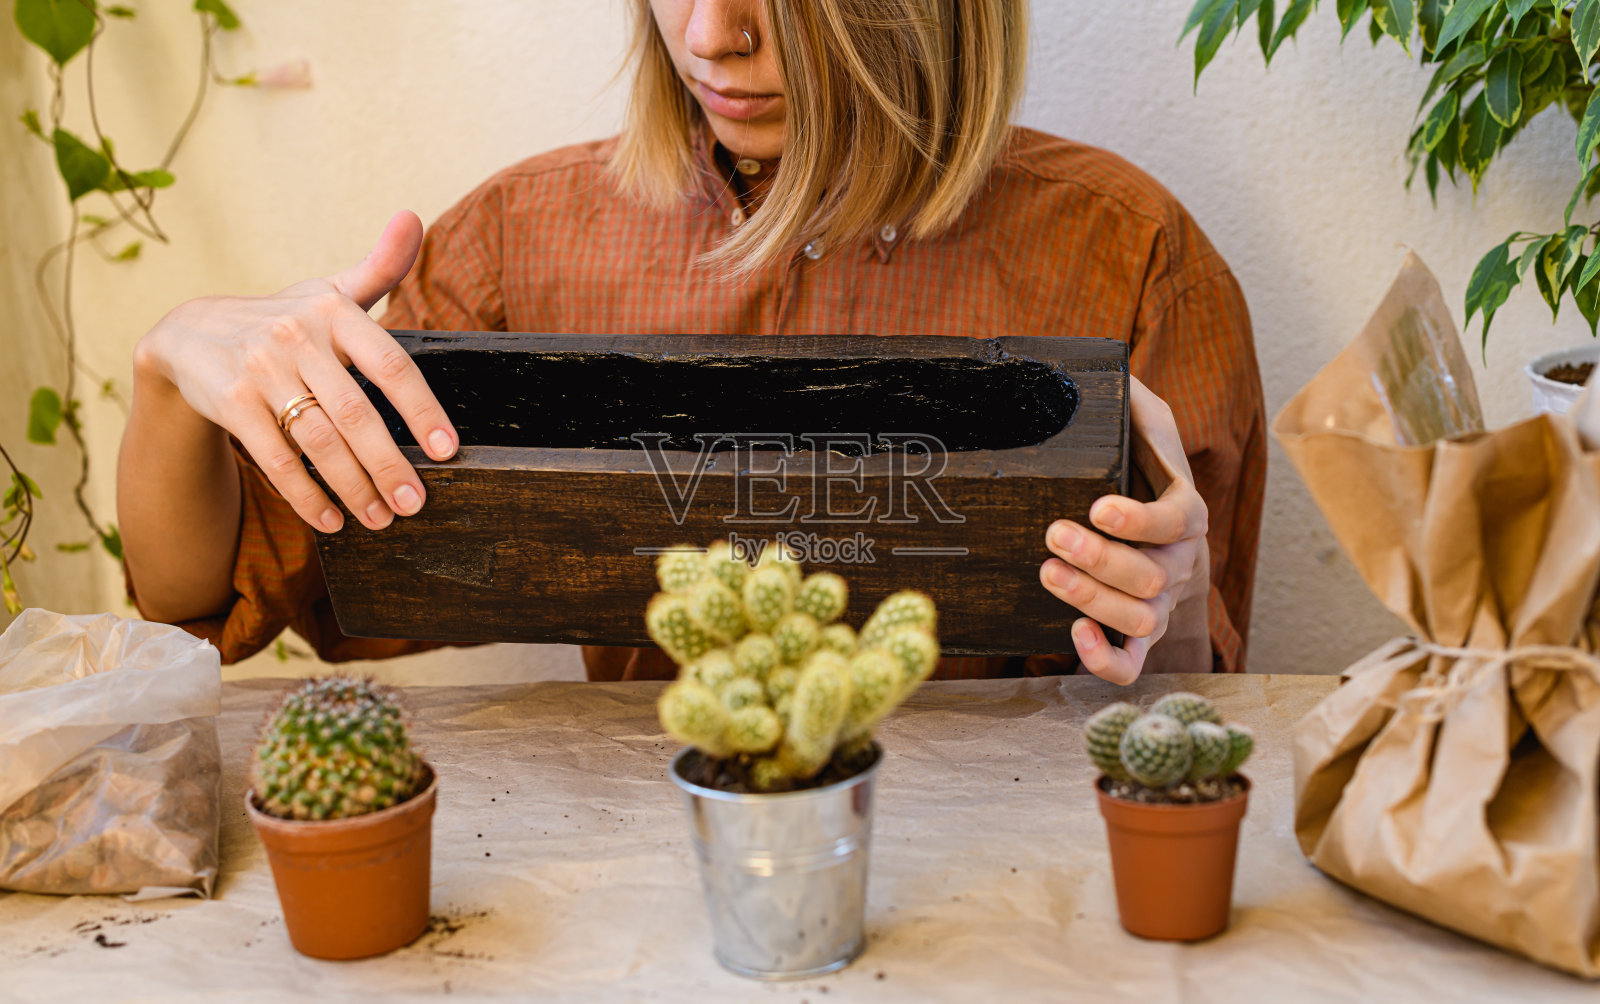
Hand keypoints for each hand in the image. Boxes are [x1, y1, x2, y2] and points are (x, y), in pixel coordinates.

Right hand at [133, 212, 456, 532]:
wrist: (188, 334)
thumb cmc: (283, 320)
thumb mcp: (327, 290)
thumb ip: (377, 267)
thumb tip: (413, 218)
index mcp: (332, 310)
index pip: (389, 363)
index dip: (422, 408)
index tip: (447, 449)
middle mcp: (296, 335)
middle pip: (354, 412)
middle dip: (389, 463)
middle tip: (417, 502)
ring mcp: (259, 369)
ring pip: (316, 440)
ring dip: (354, 486)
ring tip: (383, 518)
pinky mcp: (229, 402)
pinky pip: (276, 459)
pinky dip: (307, 495)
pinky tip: (333, 520)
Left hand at [1037, 378, 1207, 684]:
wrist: (1129, 508)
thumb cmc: (1129, 459)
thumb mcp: (1134, 415)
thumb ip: (1128, 395)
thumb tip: (1101, 372)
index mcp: (1185, 511)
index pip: (1177, 523)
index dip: (1139, 521)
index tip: (1096, 507)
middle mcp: (1179, 562)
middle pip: (1153, 577)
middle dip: (1100, 559)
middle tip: (1054, 533)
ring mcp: (1158, 602)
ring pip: (1140, 619)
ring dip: (1092, 600)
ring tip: (1048, 570)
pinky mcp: (1133, 631)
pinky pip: (1131, 663)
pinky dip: (1105, 659)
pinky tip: (1073, 634)